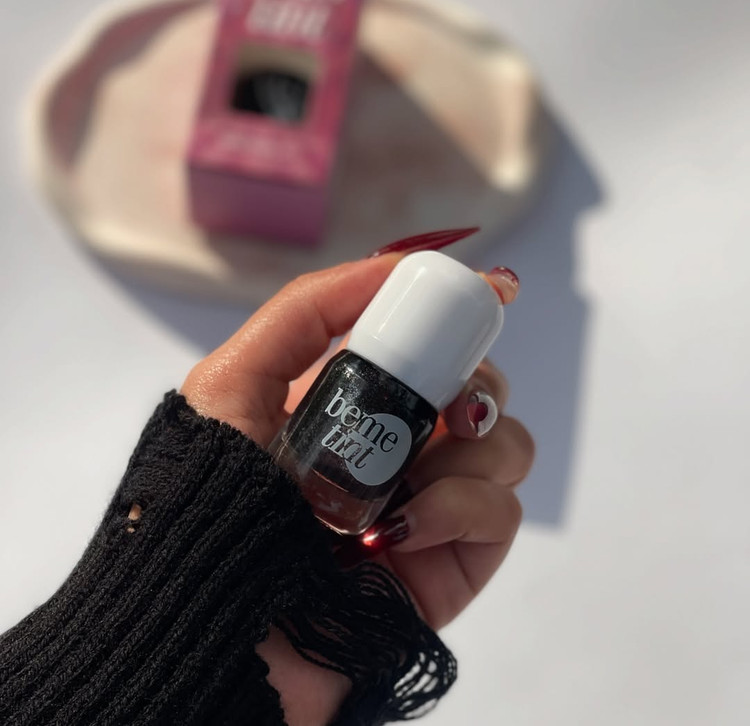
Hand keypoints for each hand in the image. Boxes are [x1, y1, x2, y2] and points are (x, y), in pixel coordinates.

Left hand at [181, 254, 532, 723]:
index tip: (489, 291)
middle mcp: (397, 445)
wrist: (216, 630)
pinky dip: (463, 505)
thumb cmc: (209, 498)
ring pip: (504, 442)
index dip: (459, 316)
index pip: (423, 344)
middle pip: (477, 385)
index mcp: (351, 399)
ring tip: (412, 478)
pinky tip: (405, 528)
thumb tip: (395, 263)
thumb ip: (306, 311)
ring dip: (473, 446)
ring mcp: (430, 501)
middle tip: (449, 401)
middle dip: (475, 379)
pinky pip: (500, 509)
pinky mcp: (452, 558)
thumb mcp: (234, 381)